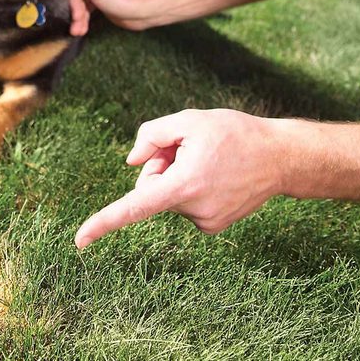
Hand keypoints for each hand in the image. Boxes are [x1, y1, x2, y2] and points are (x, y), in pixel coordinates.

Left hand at [75, 109, 285, 247]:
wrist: (281, 157)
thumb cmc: (234, 133)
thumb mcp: (189, 120)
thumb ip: (152, 135)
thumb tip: (131, 162)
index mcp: (183, 186)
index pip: (135, 206)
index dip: (104, 222)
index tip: (79, 241)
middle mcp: (193, 211)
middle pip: (151, 186)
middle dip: (160, 166)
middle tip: (191, 149)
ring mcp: (204, 222)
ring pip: (168, 194)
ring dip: (177, 175)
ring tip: (210, 161)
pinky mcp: (212, 226)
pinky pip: (183, 203)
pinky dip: (190, 187)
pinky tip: (216, 175)